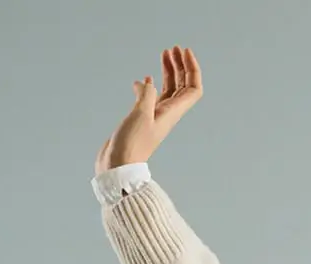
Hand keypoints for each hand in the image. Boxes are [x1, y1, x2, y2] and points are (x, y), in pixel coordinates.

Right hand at [95, 45, 202, 176]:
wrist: (118, 166)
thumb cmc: (131, 145)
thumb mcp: (140, 115)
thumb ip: (147, 95)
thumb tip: (148, 82)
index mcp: (172, 113)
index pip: (193, 89)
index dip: (192, 69)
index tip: (184, 51)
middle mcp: (166, 114)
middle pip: (181, 86)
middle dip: (180, 66)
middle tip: (173, 48)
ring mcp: (154, 116)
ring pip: (167, 89)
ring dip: (167, 71)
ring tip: (163, 54)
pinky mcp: (141, 120)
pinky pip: (150, 98)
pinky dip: (148, 86)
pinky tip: (141, 80)